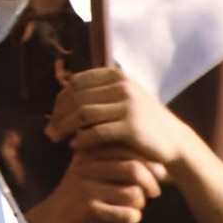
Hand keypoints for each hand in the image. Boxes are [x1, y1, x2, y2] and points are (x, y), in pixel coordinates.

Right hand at [26, 153, 166, 222]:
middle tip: (155, 192)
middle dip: (151, 182)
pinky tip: (130, 219)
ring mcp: (88, 185)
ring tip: (138, 207)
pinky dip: (133, 218)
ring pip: (132, 192)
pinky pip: (125, 213)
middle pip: (134, 169)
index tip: (160, 174)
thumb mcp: (93, 173)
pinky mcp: (89, 207)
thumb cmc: (80, 197)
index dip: (150, 162)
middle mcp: (89, 165)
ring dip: (141, 203)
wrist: (51, 221)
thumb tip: (162, 169)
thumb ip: (119, 165)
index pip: (128, 149)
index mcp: (91, 152)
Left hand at [44, 66, 191, 167]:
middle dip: (58, 115)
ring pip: (82, 114)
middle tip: (48, 131)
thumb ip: (100, 91)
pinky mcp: (130, 126)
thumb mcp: (124, 96)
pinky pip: (96, 132)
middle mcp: (122, 85)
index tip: (52, 115)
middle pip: (76, 97)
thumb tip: (65, 88)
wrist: (174, 141)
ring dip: (64, 127)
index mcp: (116, 75)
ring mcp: (127, 105)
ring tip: (55, 139)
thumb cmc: (143, 121)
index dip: (60, 99)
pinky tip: (74, 147)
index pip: (76, 83)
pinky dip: (81, 140)